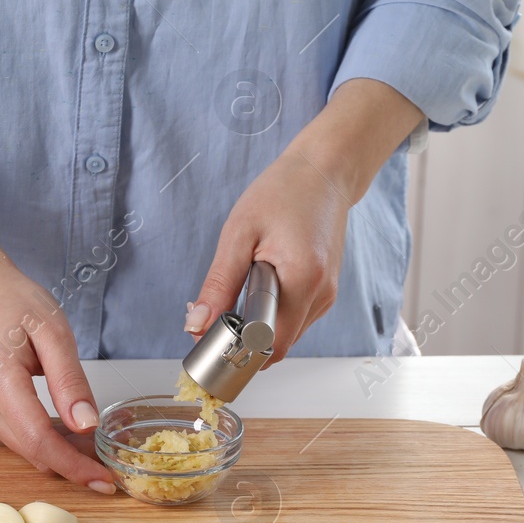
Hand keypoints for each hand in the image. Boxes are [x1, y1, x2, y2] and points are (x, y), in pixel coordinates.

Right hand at [0, 258, 115, 491]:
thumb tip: (86, 426)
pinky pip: (15, 439)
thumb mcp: (53, 331)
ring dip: (59, 451)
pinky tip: (59, 421)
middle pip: (33, 452)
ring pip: (25, 450)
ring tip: (88, 433)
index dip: (74, 466)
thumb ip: (69, 380)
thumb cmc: (13, 302)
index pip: (39, 440)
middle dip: (73, 461)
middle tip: (109, 456)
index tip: (105, 481)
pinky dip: (41, 439)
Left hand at [184, 78, 422, 363]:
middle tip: (215, 314)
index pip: (269, 345)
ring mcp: (327, 296)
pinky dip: (270, 315)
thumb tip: (197, 325)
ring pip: (284, 336)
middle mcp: (322, 295)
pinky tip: (258, 286)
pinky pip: (293, 320)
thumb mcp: (239, 234)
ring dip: (255, 327)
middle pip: (276, 346)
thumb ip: (219, 284)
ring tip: (240, 289)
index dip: (235, 349)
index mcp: (304, 280)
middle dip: (242, 340)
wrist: (323, 173)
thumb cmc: (283, 193)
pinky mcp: (325, 293)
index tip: (208, 338)